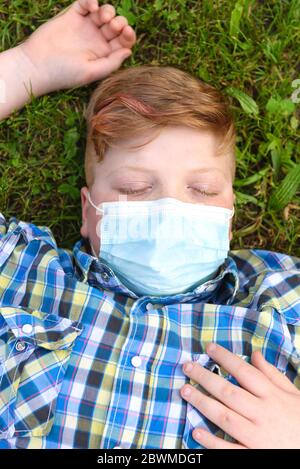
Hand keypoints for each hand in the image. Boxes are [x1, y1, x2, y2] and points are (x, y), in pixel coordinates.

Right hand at [18, 0, 135, 94]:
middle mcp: (96, 40)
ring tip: (102, 17)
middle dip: (119, 22)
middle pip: (116, 26)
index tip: (126, 32)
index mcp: (104, 55)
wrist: (37, 64)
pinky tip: (92, 7)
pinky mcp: (71, 16)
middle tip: (112, 26)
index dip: (129, 35)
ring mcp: (84, 27)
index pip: (123, 42)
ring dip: (108, 11)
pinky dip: (91, 1)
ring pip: (104, 13)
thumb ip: (111, 63)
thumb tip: (129, 51)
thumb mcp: (91, 72)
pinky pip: (85, 4)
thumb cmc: (64, 73)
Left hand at [181, 343, 299, 448]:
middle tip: (187, 367)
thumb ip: (272, 375)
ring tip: (184, 390)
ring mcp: (256, 436)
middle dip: (205, 378)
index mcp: (272, 397)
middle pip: (229, 392)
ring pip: (224, 417)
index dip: (225, 358)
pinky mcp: (253, 456)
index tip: (209, 348)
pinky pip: (229, 449)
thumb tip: (255, 354)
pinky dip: (212, 442)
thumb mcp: (293, 394)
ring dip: (202, 403)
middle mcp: (262, 414)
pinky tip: (196, 431)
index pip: (245, 372)